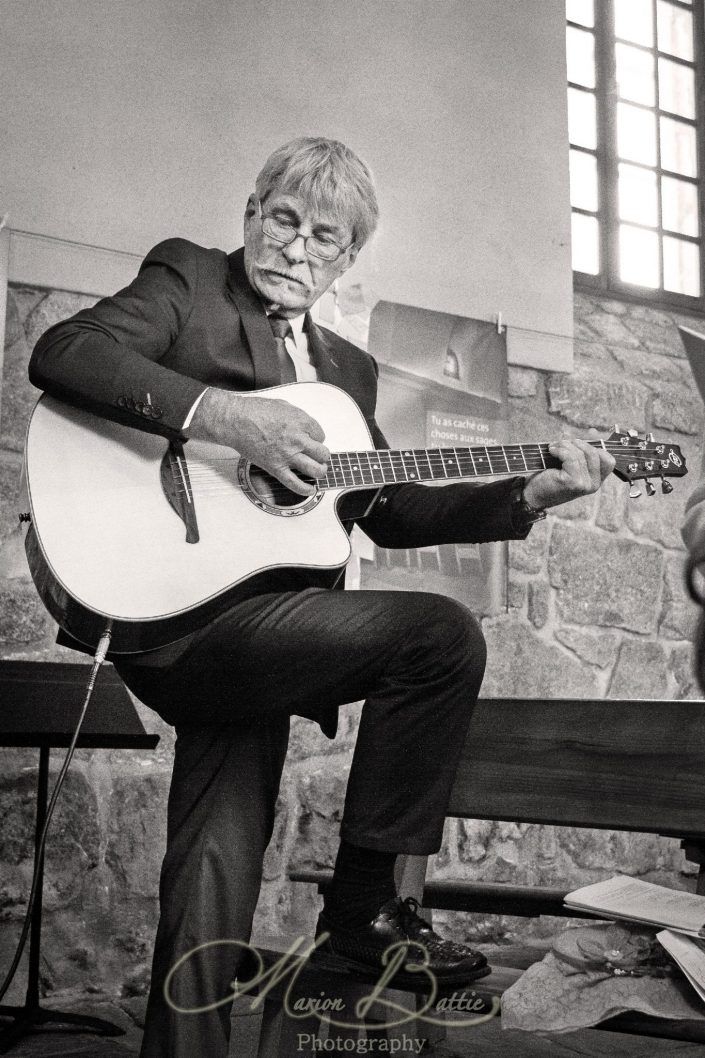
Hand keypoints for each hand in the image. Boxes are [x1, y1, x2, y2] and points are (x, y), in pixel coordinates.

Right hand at [189, 388, 328, 495]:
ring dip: (320, 471)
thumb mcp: (284, 405)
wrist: (236, 420)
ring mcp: (287, 455)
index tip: (311, 440)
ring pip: (315, 469)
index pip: (320, 435)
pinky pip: (295, 483)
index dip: (317, 438)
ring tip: (318, 471)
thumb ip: (298, 417)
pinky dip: (305, 490)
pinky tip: (310, 490)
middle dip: (322, 455)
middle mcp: (297, 439)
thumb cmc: (255, 411)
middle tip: (318, 456)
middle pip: (323, 453)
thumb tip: (305, 425)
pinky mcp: (276, 467)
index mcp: (301, 422)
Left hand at [522, 429, 615, 509]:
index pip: (608, 460)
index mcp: (596, 480)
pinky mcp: (573, 483)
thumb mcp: (570, 462)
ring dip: (565, 445)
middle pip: (595, 453)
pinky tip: (551, 451)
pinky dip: (560, 450)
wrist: (533, 493)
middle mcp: (594, 485)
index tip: (577, 440)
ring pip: (582, 454)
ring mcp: (585, 485)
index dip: (595, 445)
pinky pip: (571, 457)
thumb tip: (594, 431)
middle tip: (561, 443)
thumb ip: (582, 450)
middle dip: (577, 443)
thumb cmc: (550, 476)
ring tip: (553, 447)